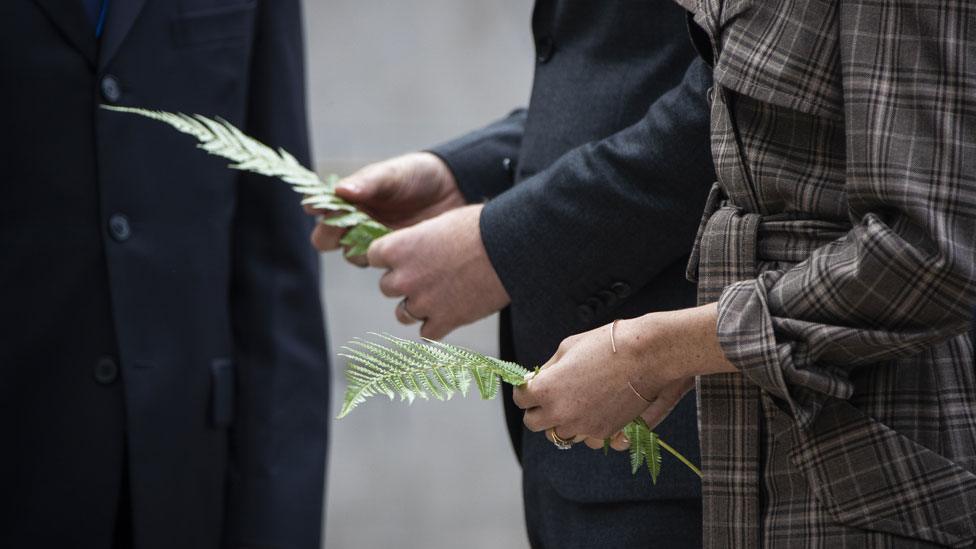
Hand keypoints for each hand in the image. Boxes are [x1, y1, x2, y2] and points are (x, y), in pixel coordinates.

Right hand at [308, 152, 464, 264]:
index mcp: (350, 198)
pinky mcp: (394, 257)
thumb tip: (341, 190)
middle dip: (329, 235)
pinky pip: (380, 266)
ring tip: (376, 236)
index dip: (316, 207)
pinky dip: (383, 261)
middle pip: (326, 239)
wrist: (456, 190)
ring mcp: (374, 242)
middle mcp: (356, 222)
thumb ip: (369, 182)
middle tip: (343, 227)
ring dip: (359, 249)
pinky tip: (397, 250)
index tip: (316, 206)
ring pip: (352, 256)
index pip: (321, 206)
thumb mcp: (394, 173)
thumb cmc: (419, 175)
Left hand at [366, 204, 509, 338]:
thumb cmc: (479, 227)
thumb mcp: (440, 223)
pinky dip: (437, 325)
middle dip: (405, 282)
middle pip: (387, 287)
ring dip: (417, 306)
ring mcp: (423, 303)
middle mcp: (404, 278)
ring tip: (442, 295)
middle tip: (430, 275)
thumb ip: (419, 239)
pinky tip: (452, 312)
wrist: (510, 248)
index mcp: (398, 248)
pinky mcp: (444, 322)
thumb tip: (417, 248)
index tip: (405, 255)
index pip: (373, 257)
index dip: (389, 257)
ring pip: (403, 314)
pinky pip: (427, 333)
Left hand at [514, 304, 734, 440]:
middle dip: (539, 410)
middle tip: (550, 398)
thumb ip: (548, 369)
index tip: (534, 385)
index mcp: (546, 390)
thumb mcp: (567, 348)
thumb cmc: (606, 345)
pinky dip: (587, 427)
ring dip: (563, 420)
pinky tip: (595, 411)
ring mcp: (582, 426)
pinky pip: (586, 438)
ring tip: (577, 402)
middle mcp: (560, 413)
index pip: (521, 399)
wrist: (646, 355)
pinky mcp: (604, 433)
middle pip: (534, 423)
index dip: (527, 390)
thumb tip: (537, 380)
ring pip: (560, 433)